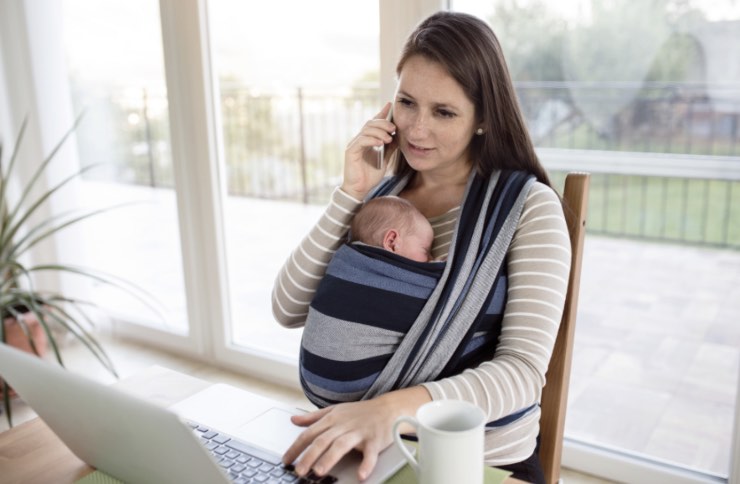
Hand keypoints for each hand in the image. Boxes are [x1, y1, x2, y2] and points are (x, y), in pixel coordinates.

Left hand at [283, 386, 429, 480]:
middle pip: (323, 440)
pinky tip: (361, 475)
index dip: (296, 447)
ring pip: (342, 444)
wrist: (388, 408)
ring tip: (319, 472)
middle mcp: (344, 424)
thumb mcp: (335, 410)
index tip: (286, 460)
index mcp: (332, 418)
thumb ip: (314, 417)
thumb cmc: (360, 412)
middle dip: (309, 455)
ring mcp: (359, 432)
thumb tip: (294, 420)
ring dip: (330, 458)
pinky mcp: (375, 440)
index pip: (310, 433)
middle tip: (299, 470)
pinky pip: (370, 453)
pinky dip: (366, 464)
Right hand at [341, 102, 396, 200]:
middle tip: (394, 127)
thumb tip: (398, 136)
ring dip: (380, 131)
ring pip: (366, 130)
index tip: (390, 105)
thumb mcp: (385, 159)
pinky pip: (362, 140)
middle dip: (383, 123)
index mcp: (367, 140)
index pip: (374, 123)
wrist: (360, 189)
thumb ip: (390, 147)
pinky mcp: (351, 151)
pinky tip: (381, 143)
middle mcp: (359, 140)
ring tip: (389, 137)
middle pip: (370, 123)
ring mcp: (354, 145)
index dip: (381, 113)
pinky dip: (372, 140)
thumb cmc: (370, 175)